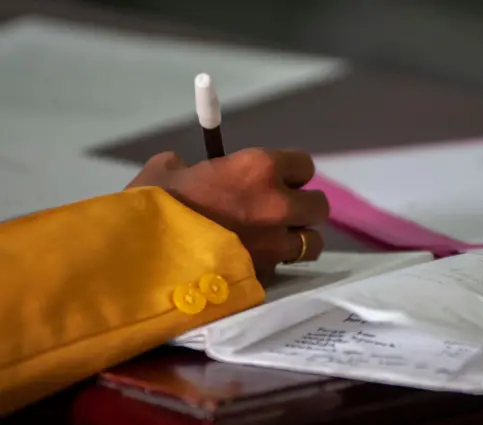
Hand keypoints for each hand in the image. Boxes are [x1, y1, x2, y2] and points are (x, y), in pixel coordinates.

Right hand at [126, 148, 328, 277]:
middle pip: (318, 206)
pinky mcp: (266, 275)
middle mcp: (278, 204)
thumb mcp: (167, 170)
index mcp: (259, 168)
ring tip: (274, 242)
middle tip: (279, 213)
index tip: (278, 180)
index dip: (292, 173)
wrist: (141, 257)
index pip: (304, 165)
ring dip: (297, 240)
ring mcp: (275, 244)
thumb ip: (190, 165)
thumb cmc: (154, 205)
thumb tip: (188, 168)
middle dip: (303, 208)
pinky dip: (275, 265)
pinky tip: (252, 263)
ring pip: (311, 243)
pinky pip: (284, 268)